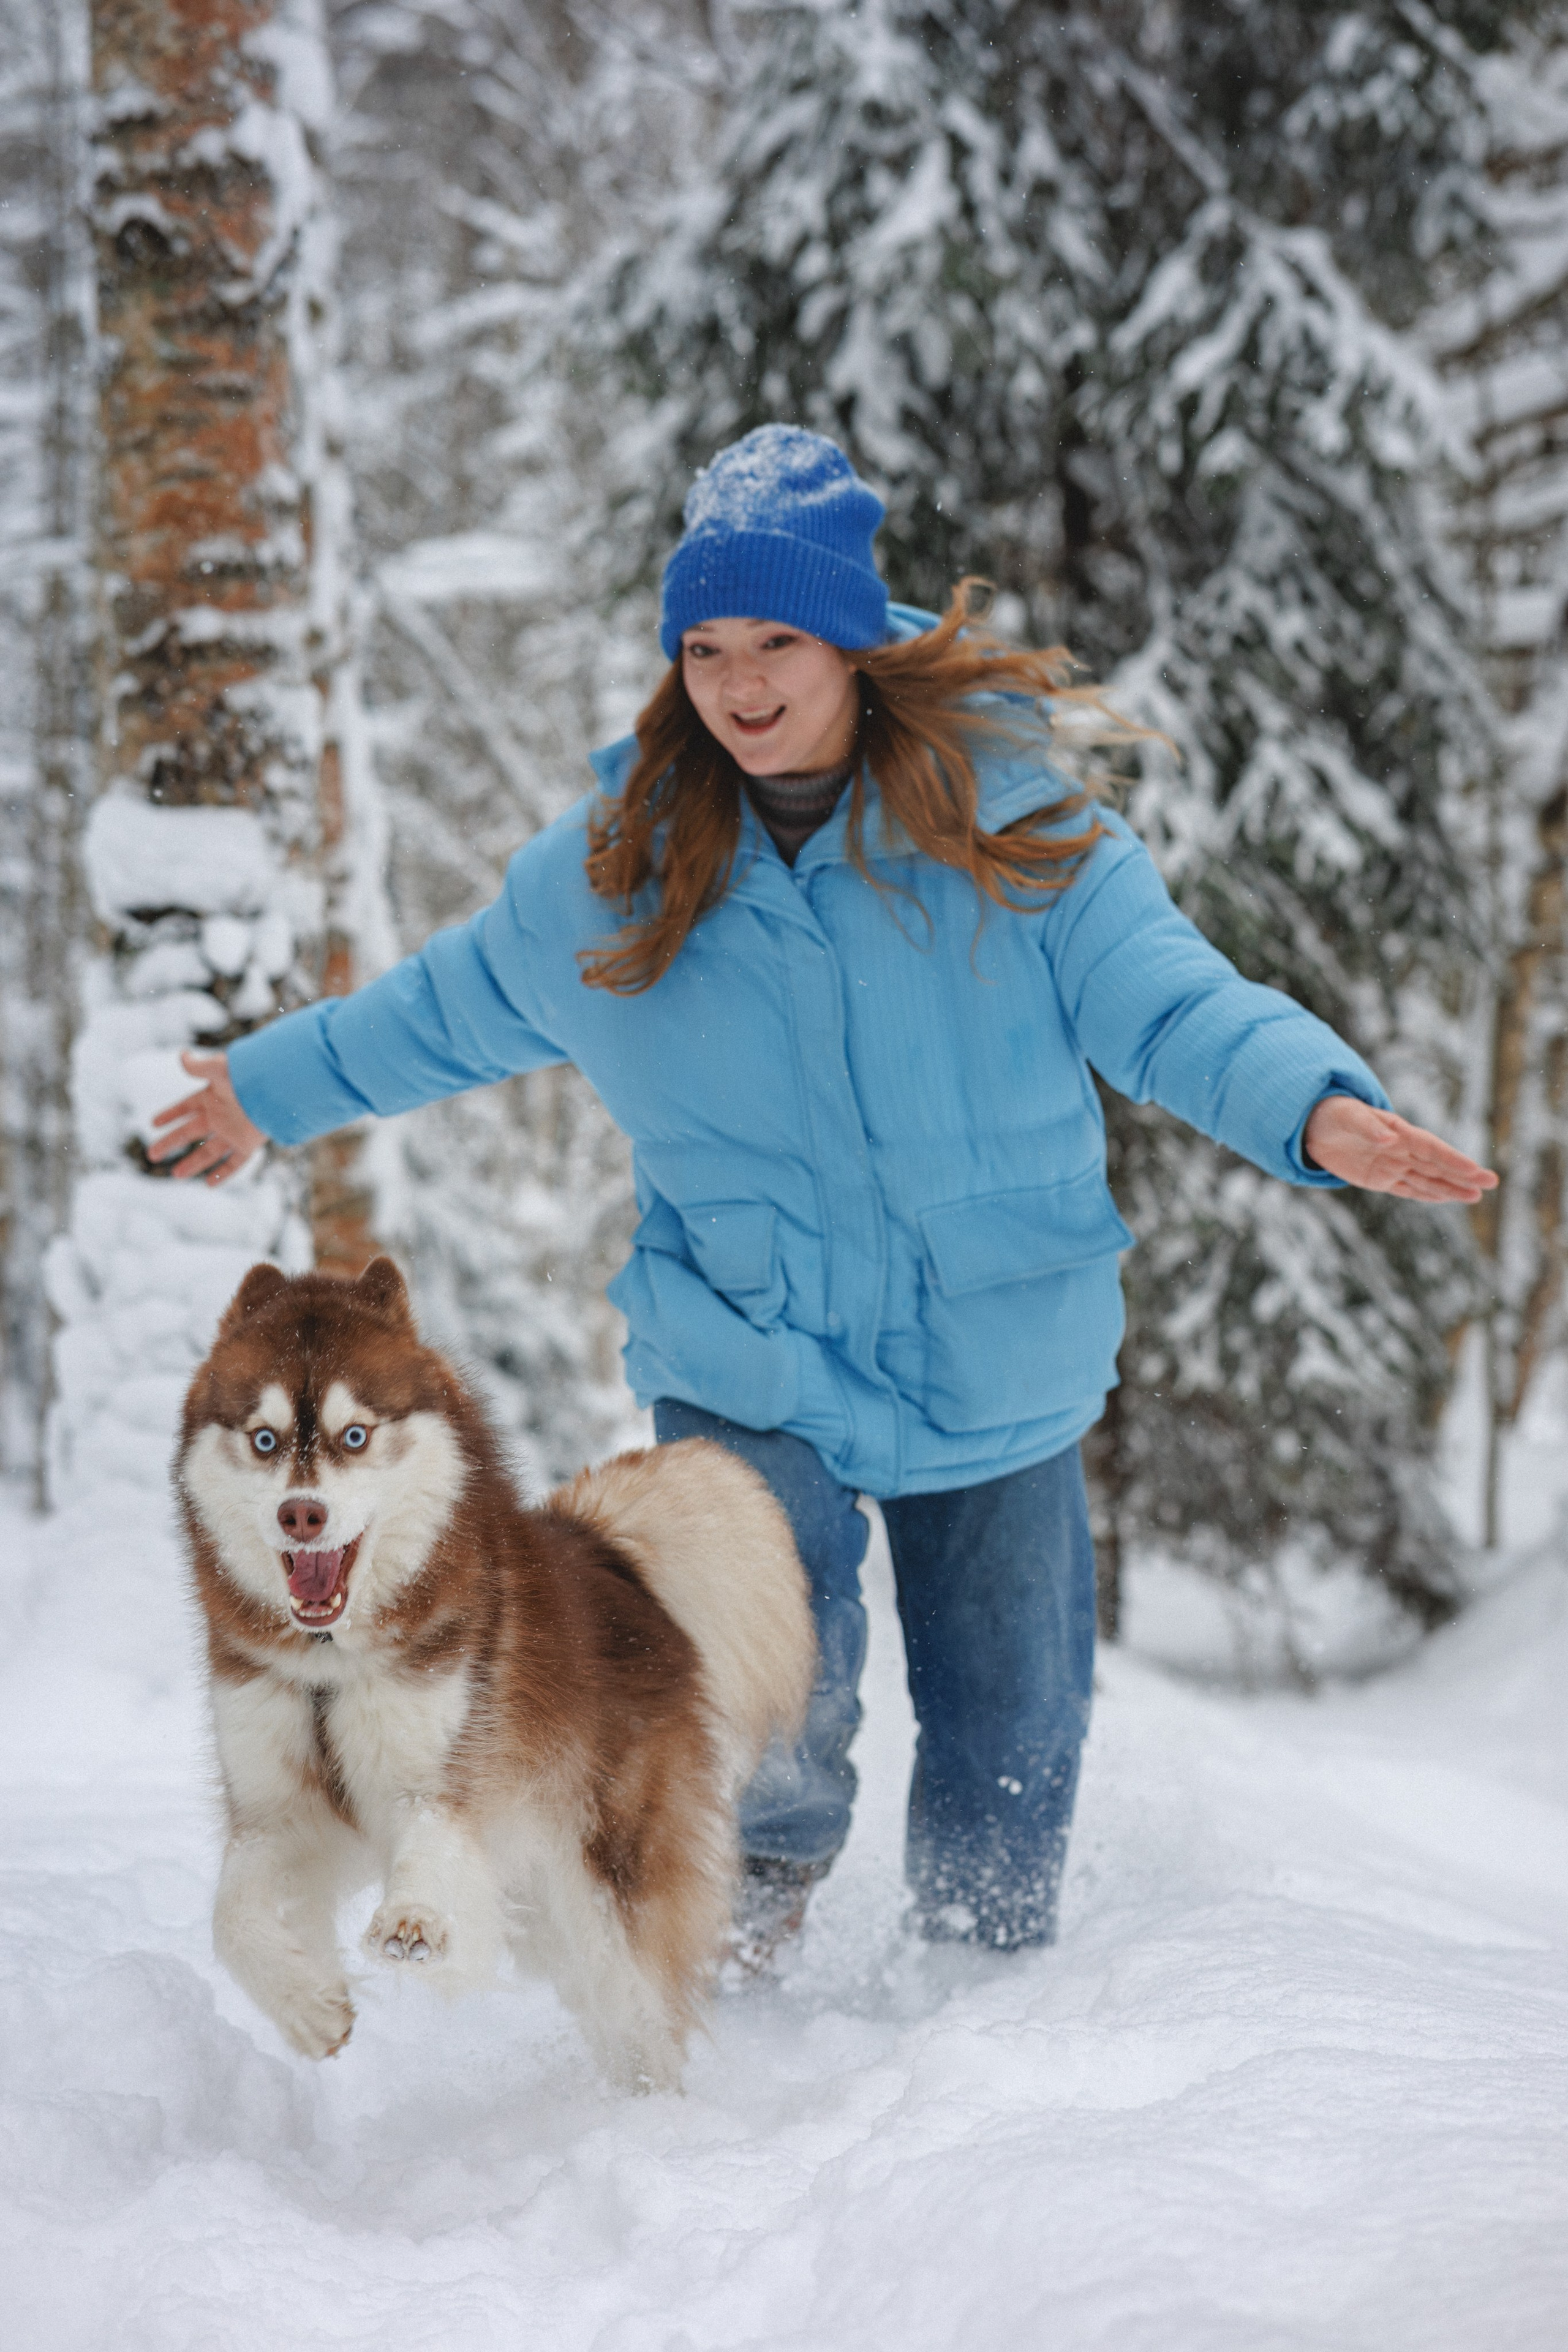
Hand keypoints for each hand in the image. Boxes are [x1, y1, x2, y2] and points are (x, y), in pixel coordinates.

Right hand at [147, 1050, 265, 1184]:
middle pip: (190, 1133)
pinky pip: (235, 1163)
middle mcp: (221, 1116)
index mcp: (211, 1097)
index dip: (169, 1115)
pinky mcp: (248, 1144)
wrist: (276, 1089)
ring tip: (176, 1175)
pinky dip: (223, 1173)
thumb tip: (182, 1055)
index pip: (185, 1107)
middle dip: (170, 1143)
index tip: (153, 1123)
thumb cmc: (247, 1075)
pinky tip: (208, 1184)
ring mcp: (233, 1131)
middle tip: (152, 1155)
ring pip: (209, 1152)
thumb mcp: (218, 1069)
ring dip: (193, 1163)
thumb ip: (198, 1067)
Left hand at [1303, 1095, 1496, 1204]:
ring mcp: (1392, 1164)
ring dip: (1450, 1187)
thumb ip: (1368, 1127)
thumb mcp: (1348, 1116)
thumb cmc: (1334, 1113)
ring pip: (1426, 1179)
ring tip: (1476, 1196)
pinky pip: (1406, 1188)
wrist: (1314, 1123)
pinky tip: (1445, 1198)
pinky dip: (1426, 1194)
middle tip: (1491, 1183)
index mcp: (1398, 1131)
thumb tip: (1391, 1138)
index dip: (1452, 1160)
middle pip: (1436, 1164)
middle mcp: (1400, 1149)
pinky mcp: (1379, 1178)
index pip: (1430, 1147)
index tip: (1474, 1170)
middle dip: (1463, 1174)